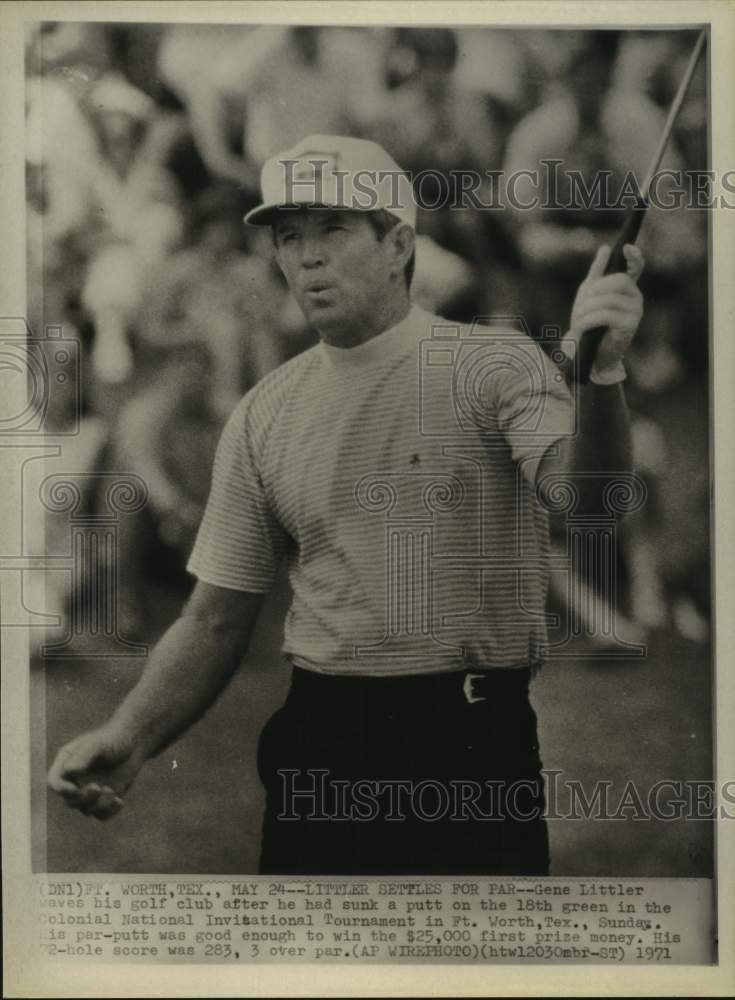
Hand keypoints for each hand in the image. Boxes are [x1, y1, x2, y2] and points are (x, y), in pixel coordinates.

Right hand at [47, 726, 144, 820]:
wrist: (134, 742)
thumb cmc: (113, 739)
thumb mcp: (98, 745)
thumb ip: (83, 756)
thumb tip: (69, 771)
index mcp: (67, 764)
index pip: (54, 782)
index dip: (62, 790)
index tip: (76, 789)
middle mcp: (76, 780)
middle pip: (70, 801)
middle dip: (83, 798)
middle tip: (98, 788)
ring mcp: (90, 790)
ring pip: (86, 810)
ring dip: (98, 805)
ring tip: (111, 790)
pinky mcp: (105, 798)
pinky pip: (102, 815)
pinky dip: (110, 811)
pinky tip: (120, 801)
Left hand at [565, 244, 644, 379]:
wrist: (589, 352)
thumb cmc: (590, 322)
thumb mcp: (589, 295)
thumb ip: (597, 273)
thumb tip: (605, 248)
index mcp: (626, 287)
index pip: (636, 267)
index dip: (634, 256)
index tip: (626, 247)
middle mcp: (636, 297)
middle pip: (618, 281)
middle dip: (595, 291)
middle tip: (582, 305)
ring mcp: (635, 311)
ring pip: (609, 299)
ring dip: (587, 309)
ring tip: (579, 320)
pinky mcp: (630, 326)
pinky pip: (606, 314)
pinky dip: (589, 320)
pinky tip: (582, 328)